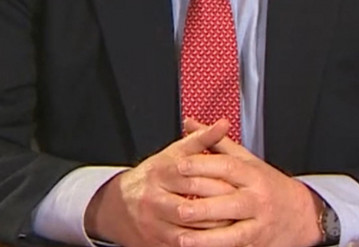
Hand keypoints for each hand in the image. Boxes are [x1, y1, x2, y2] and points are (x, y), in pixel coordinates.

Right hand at [85, 119, 237, 245]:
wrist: (118, 204)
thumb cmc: (153, 175)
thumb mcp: (174, 153)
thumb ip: (202, 139)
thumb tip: (224, 124)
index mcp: (158, 173)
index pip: (189, 178)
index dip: (215, 182)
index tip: (237, 185)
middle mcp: (152, 199)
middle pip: (187, 209)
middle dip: (215, 210)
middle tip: (239, 209)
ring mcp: (151, 223)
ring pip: (186, 232)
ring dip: (211, 232)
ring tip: (233, 225)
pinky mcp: (154, 242)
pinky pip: (182, 246)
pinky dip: (201, 243)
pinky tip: (217, 238)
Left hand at [173, 118, 324, 246]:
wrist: (301, 213)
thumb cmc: (269, 184)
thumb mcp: (247, 160)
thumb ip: (217, 142)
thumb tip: (190, 123)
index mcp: (253, 174)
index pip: (227, 167)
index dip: (202, 166)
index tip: (179, 166)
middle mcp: (257, 198)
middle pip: (228, 200)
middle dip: (201, 205)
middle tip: (176, 207)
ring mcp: (258, 222)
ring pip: (232, 230)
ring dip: (205, 236)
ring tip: (181, 236)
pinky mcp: (256, 241)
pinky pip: (234, 245)